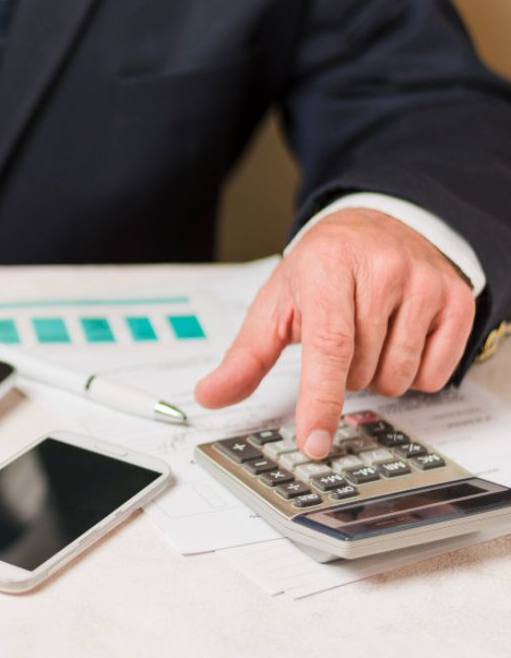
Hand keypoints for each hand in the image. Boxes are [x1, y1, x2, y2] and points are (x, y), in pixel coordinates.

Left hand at [195, 208, 475, 457]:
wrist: (373, 225)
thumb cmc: (321, 269)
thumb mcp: (275, 304)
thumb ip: (244, 357)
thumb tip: (210, 395)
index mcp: (327, 267)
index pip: (328, 346)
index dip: (320, 401)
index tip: (313, 441)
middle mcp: (380, 269)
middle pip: (359, 371)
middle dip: (342, 375)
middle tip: (339, 338)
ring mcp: (423, 282)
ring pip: (397, 377)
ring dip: (376, 375)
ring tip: (368, 335)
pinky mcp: (456, 299)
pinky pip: (435, 373)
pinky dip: (413, 371)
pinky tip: (400, 336)